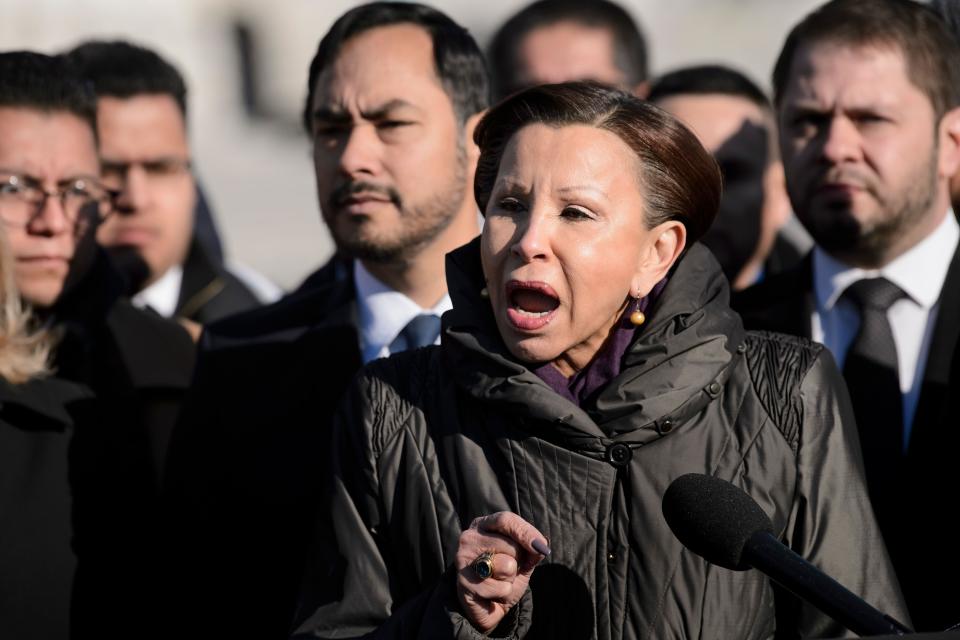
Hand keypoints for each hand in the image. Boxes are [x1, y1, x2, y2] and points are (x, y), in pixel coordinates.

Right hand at [455, 512, 549, 633]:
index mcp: (482, 525)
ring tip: (498, 581)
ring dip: (510, 579)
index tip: (541, 546)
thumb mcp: (522, 560)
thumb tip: (541, 544)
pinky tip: (492, 594)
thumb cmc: (504, 577)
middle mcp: (469, 538)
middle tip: (508, 570)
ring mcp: (463, 559)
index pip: (505, 520)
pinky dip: (504, 594)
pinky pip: (500, 588)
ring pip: (506, 566)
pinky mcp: (463, 583)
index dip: (526, 532)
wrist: (487, 606)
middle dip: (519, 561)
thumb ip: (532, 550)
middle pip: (510, 545)